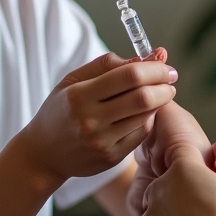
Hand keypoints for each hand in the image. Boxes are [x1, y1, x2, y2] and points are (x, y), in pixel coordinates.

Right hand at [20, 52, 177, 185]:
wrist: (44, 153)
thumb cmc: (62, 109)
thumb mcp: (73, 80)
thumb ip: (106, 65)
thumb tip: (143, 57)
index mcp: (79, 95)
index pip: (128, 76)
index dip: (152, 68)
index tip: (164, 63)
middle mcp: (90, 120)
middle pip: (142, 98)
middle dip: (163, 84)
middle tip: (171, 77)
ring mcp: (102, 142)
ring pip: (145, 116)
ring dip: (159, 101)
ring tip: (161, 91)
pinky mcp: (110, 158)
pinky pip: (140, 134)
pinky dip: (148, 119)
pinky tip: (145, 111)